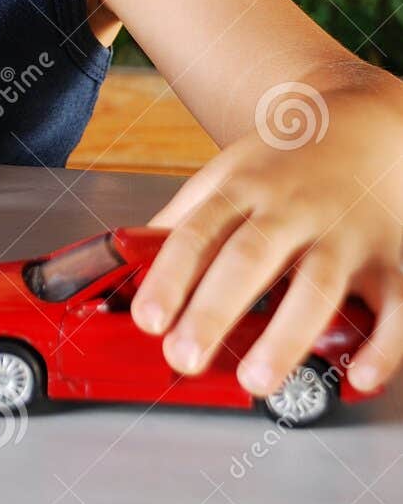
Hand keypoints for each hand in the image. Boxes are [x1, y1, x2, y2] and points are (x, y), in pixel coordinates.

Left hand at [132, 82, 402, 397]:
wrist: (360, 123)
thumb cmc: (283, 165)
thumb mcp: (226, 176)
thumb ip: (183, 222)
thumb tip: (128, 267)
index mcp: (244, 191)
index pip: (198, 234)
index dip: (169, 277)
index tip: (148, 319)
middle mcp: (294, 211)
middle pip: (250, 259)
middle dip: (215, 310)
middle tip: (184, 357)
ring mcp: (346, 234)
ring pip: (318, 285)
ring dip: (287, 335)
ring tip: (256, 380)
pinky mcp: (395, 258)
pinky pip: (396, 304)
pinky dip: (383, 344)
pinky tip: (358, 376)